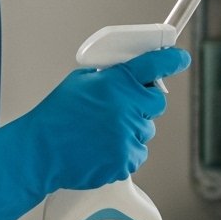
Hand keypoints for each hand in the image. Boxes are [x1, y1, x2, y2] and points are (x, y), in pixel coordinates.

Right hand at [0, 46, 190, 219]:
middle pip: (157, 103)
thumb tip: (132, 75)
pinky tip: (102, 148)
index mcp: (115, 82)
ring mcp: (126, 135)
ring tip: (102, 132)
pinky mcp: (125, 160)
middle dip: (145, 103)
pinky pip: (137, 153)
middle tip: (126, 107)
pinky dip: (124, 152)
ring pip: (146, 130)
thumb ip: (110, 76)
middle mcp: (125, 107)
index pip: (154, 65)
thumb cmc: (56, 116)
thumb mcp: (80, 82)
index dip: (171, 60)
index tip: (180, 59)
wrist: (40, 152)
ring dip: (132, 130)